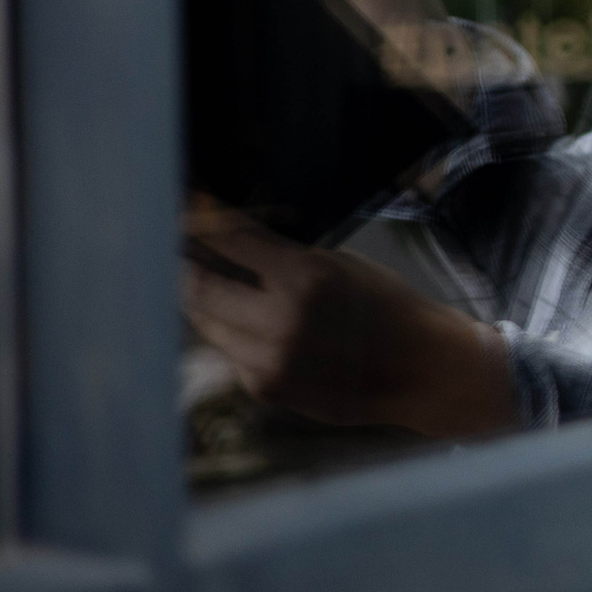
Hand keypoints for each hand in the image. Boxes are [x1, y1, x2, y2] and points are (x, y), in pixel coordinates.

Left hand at [181, 198, 514, 437]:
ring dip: (200, 297)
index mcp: (305, 277)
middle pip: (198, 285)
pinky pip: (229, 350)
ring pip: (205, 322)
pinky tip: (242, 318)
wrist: (421, 368)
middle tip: (170, 242)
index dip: (200, 219)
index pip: (231, 239)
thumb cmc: (386, 305)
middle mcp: (279, 320)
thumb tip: (225, 246)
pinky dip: (229, 331)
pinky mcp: (265, 388)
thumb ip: (282, 260)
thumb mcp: (341, 266)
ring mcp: (268, 360)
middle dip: (182, 260)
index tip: (183, 204)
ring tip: (197, 275)